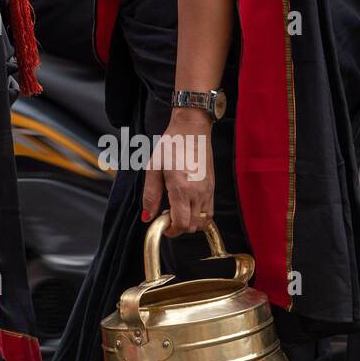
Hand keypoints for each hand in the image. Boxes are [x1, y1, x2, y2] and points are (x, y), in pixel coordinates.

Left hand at [142, 110, 216, 236]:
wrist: (192, 130)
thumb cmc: (171, 145)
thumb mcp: (153, 168)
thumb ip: (150, 195)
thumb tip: (147, 217)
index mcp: (181, 188)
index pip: (181, 223)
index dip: (170, 230)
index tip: (161, 225)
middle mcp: (198, 193)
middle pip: (192, 226)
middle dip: (178, 227)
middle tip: (166, 215)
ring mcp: (208, 191)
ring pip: (202, 222)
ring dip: (190, 223)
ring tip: (178, 210)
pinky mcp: (212, 189)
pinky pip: (209, 213)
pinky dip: (199, 216)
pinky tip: (188, 206)